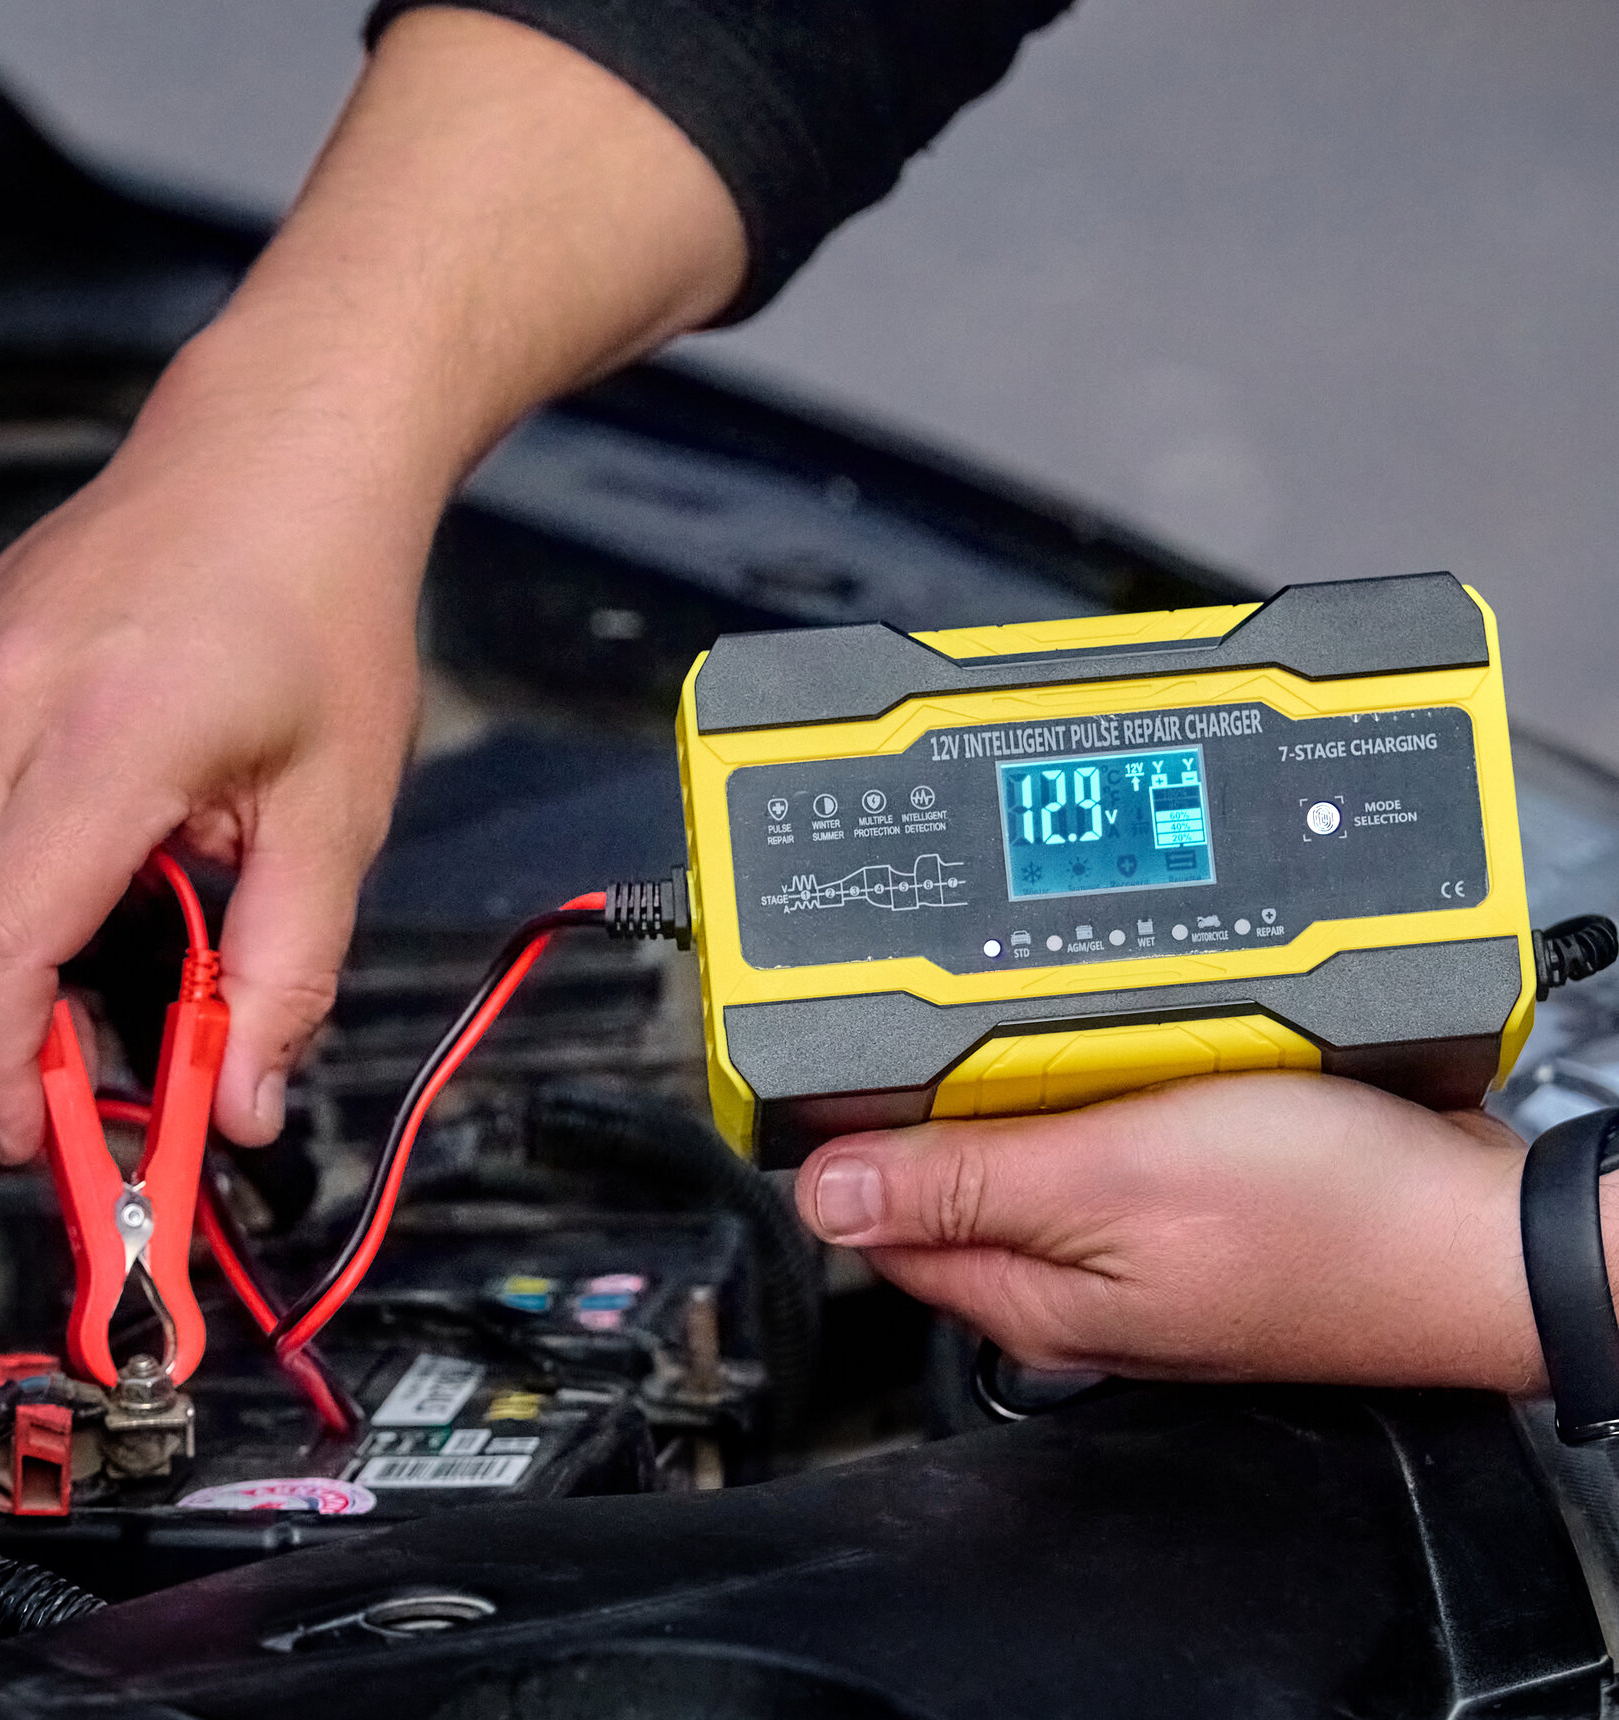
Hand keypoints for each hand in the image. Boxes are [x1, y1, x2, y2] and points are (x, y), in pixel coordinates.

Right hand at [0, 8, 744, 1161]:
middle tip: (46, 1098)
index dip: (8, 1066)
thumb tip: (245, 1107)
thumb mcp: (343, 803)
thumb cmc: (328, 618)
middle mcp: (3, 705)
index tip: (45, 1132)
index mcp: (110, 744)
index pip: (0, 946)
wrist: (282, 455)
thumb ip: (291, 965)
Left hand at [794, 1072, 1542, 1393]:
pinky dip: (1105, 1078)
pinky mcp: (1194, 1199)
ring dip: (1029, 1077)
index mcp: (1032, 1293)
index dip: (855, 1135)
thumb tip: (824, 1194)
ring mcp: (1136, 1241)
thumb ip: (965, 1183)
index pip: (883, 1219)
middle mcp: (1074, 1278)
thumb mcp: (1117, 1179)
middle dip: (944, 1095)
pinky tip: (1129, 1043)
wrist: (1486, 1228)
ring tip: (1057, 1025)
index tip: (851, 1055)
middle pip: (953, 1175)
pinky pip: (1111, 1128)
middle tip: (969, 1017)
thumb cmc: (1328, 1218)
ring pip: (1033, 1141)